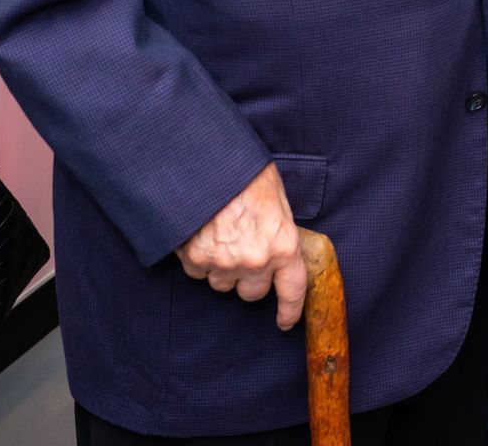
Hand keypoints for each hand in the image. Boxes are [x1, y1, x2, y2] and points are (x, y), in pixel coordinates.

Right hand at [175, 162, 307, 329]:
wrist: (206, 166)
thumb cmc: (246, 175)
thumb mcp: (277, 198)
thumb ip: (279, 228)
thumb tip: (279, 242)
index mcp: (283, 245)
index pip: (292, 289)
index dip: (290, 310)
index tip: (286, 322)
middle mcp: (255, 261)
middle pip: (253, 294)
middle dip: (250, 280)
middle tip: (246, 256)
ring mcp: (223, 263)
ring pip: (223, 285)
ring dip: (223, 270)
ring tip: (222, 237)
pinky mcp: (194, 259)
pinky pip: (198, 273)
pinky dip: (200, 260)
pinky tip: (202, 235)